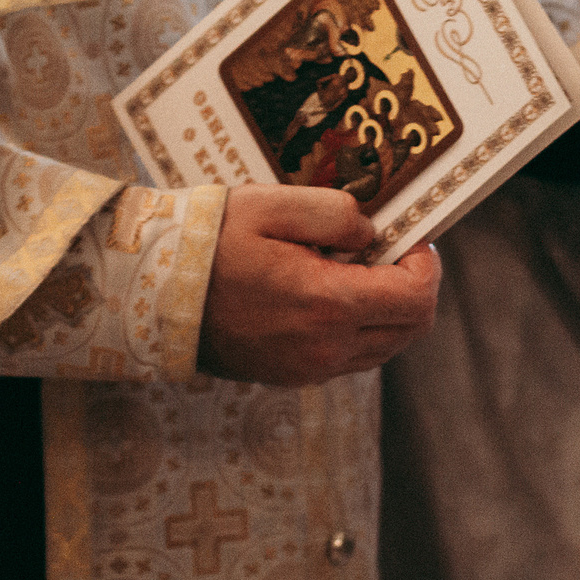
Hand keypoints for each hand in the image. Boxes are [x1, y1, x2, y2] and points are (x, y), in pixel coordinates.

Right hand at [197, 187, 441, 384]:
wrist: (152, 294)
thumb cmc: (210, 243)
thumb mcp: (273, 204)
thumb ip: (336, 213)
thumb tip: (371, 232)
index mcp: (327, 304)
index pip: (417, 298)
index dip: (427, 264)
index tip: (411, 238)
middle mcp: (326, 347)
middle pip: (412, 329)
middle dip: (415, 286)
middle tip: (390, 250)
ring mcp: (309, 369)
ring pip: (386, 346)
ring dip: (390, 309)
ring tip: (356, 269)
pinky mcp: (293, 376)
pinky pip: (353, 357)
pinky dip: (361, 327)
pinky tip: (330, 293)